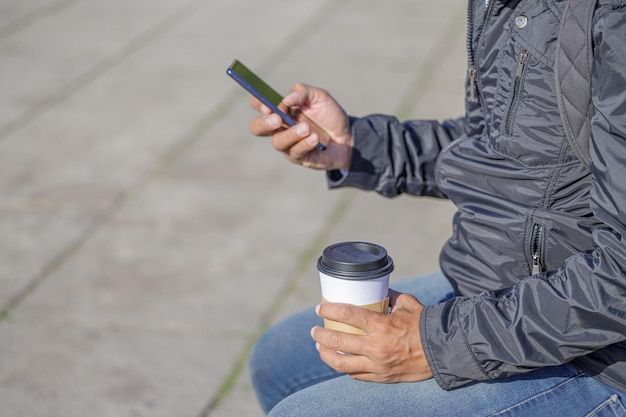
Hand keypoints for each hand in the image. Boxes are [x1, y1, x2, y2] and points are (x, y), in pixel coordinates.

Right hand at [249, 83, 352, 170]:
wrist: (347, 137)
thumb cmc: (329, 116)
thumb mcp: (319, 97)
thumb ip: (303, 93)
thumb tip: (287, 99)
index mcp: (280, 110)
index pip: (259, 105)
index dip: (258, 104)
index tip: (268, 105)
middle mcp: (279, 128)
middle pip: (256, 128)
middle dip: (264, 123)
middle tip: (278, 119)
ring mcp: (287, 144)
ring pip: (277, 142)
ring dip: (291, 134)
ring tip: (307, 128)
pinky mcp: (299, 157)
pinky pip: (295, 152)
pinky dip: (305, 144)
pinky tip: (315, 139)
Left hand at [310, 290, 432, 382]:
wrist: (443, 351)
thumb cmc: (425, 324)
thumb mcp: (407, 303)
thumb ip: (389, 296)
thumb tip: (376, 288)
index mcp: (380, 325)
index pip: (346, 314)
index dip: (328, 309)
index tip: (318, 308)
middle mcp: (375, 346)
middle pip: (337, 340)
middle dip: (320, 334)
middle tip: (314, 329)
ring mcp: (377, 364)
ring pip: (341, 362)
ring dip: (326, 354)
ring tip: (319, 347)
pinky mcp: (382, 377)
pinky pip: (356, 374)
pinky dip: (344, 367)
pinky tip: (338, 361)